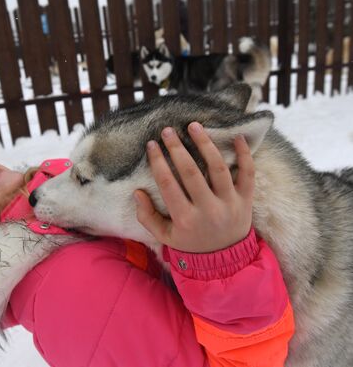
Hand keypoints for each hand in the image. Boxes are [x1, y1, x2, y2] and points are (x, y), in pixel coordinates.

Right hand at [134, 122, 254, 252]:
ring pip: (218, 168)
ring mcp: (229, 203)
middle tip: (167, 130)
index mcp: (185, 219)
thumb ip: (147, 217)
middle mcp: (208, 210)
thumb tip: (137, 192)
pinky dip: (245, 154)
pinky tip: (236, 137)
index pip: (168, 184)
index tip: (151, 145)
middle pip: (191, 172)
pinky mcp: (246, 200)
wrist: (225, 260)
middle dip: (177, 148)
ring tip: (194, 126)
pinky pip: (248, 174)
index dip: (158, 162)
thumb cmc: (191, 243)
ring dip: (205, 144)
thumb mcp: (165, 236)